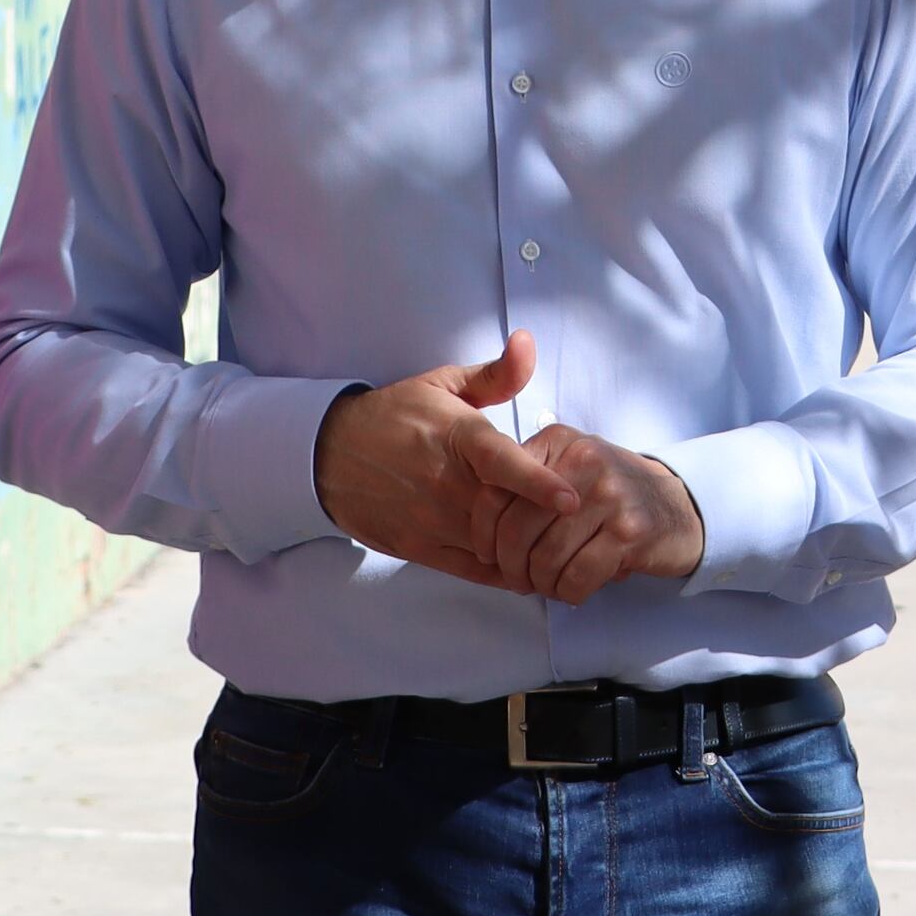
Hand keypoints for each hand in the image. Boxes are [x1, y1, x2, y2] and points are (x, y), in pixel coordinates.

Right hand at [313, 335, 579, 586]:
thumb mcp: (442, 383)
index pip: (499, 461)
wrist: (329, 454)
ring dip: (529, 550)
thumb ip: (495, 374)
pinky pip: (473, 570)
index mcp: (455, 435)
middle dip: (545, 523)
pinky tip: (530, 567)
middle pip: (504, 511)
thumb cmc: (397, 415)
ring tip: (566, 549)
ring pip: (491, 545)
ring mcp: (430, 518)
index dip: (537, 482)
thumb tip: (528, 342)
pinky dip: (505, 572)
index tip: (572, 498)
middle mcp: (443, 481)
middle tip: (585, 527)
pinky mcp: (420, 547)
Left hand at [485, 427, 704, 602]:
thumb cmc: (614, 496)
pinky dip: (569, 592)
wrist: (682, 508)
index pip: (496, 491)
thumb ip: (528, 485)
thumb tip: (483, 530)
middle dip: (512, 567)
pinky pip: (577, 576)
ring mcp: (609, 495)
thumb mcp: (571, 470)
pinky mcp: (630, 532)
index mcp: (558, 441)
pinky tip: (574, 590)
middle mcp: (583, 461)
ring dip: (542, 584)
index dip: (484, 533)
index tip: (489, 555)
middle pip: (517, 529)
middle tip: (520, 581)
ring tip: (550, 586)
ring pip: (546, 558)